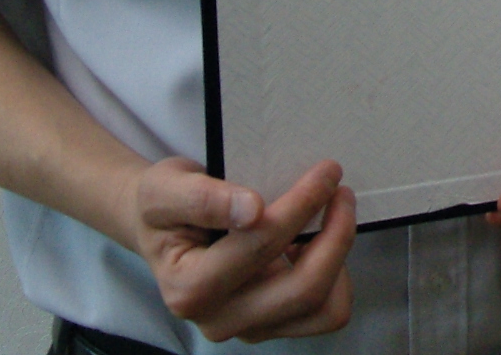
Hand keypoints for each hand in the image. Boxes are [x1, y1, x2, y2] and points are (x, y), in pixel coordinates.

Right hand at [126, 156, 355, 342]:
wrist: (159, 230)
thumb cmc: (163, 207)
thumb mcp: (165, 188)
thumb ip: (203, 198)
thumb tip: (251, 209)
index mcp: (190, 289)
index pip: (262, 245)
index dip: (302, 204)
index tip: (326, 171)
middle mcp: (219, 320)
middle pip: (303, 289)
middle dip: (336, 236)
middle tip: (341, 191)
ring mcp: (247, 329)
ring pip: (321, 309)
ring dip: (339, 259)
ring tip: (335, 217)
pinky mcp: (269, 326)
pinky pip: (321, 312)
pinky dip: (332, 277)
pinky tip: (314, 242)